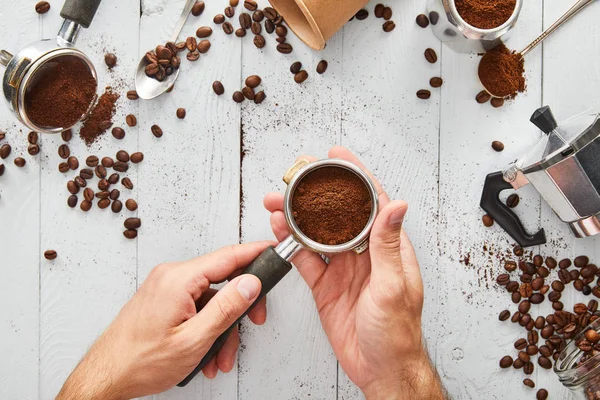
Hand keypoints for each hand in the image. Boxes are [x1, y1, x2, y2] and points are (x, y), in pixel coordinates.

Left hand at [56, 242, 272, 399]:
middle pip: (222, 279)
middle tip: (254, 323)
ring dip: (222, 327)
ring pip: (211, 299)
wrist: (107, 376)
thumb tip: (251, 283)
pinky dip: (207, 327)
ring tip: (220, 357)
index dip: (256, 253)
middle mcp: (171, 276)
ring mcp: (167, 287)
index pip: (228, 256)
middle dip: (240, 306)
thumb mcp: (194, 339)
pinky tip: (207, 352)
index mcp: (179, 279)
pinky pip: (196, 306)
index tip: (275, 250)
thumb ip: (226, 308)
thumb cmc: (140, 361)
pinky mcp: (164, 299)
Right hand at [264, 147, 444, 399]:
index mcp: (387, 247)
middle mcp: (364, 253)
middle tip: (297, 176)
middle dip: (316, 192)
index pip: (371, 202)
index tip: (338, 157)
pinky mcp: (325, 285)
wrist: (379, 369)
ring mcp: (342, 268)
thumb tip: (395, 205)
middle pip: (337, 213)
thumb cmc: (397, 333)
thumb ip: (389, 245)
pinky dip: (291, 244)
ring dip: (297, 216)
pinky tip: (280, 230)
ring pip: (316, 233)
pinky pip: (305, 259)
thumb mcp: (393, 286)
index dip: (355, 176)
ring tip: (278, 201)